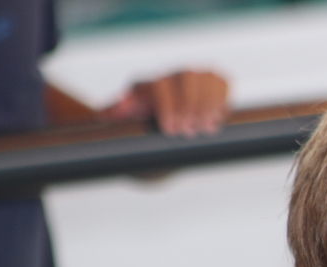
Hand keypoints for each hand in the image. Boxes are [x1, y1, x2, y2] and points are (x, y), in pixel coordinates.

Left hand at [102, 70, 228, 136]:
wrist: (169, 121)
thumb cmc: (150, 122)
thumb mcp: (130, 120)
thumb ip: (117, 114)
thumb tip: (104, 115)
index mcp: (150, 84)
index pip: (160, 86)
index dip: (168, 107)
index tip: (170, 130)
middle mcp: (174, 75)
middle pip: (186, 78)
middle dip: (190, 106)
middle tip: (189, 132)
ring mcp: (197, 75)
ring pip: (207, 79)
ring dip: (208, 106)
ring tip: (205, 128)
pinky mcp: (215, 81)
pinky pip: (223, 83)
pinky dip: (223, 100)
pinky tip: (216, 118)